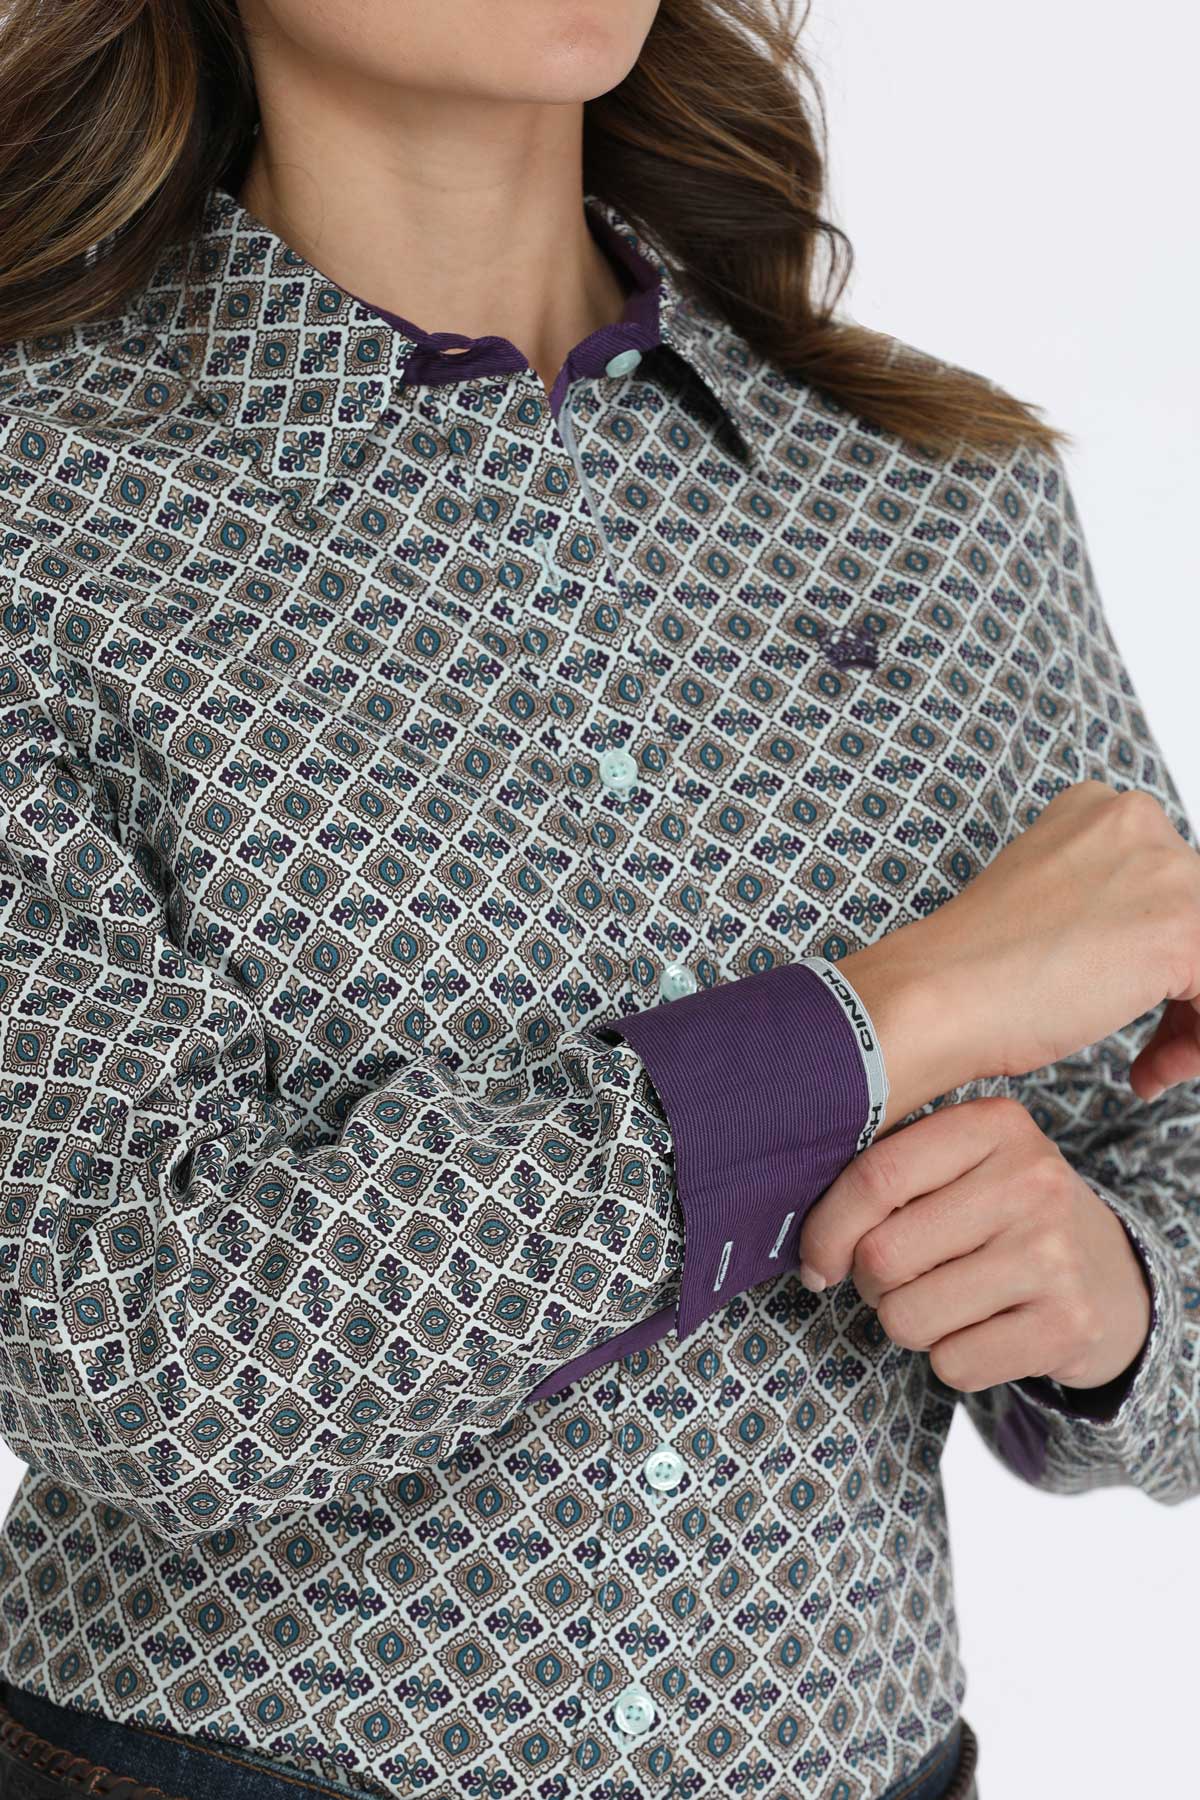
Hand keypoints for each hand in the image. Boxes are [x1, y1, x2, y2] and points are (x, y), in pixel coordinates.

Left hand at [797, 1095, 1152, 1395]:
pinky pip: (952, 1364)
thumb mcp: (963, 1166)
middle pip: (883, 1256)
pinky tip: (985, 1330)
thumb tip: (810, 1249)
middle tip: (900, 1279)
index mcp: (994, 1125)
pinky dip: (951, 1359)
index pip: (875, 1177)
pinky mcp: (1068, 1325)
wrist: (1113, 1276)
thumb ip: (890, 1176)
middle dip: (871, 1283)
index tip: (817, 1262)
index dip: (826, 1231)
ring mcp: (1054, 1254)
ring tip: (946, 1301)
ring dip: (908, 1324)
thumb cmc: (1005, 1216)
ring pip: (909, 1317)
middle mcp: (1031, 1181)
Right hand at [839, 782, 1199, 1131]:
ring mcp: (1164, 870)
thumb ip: (1109, 905)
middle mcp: (1139, 821)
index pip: (1170, 888)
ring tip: (1155, 1065)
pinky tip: (1150, 1073)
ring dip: (1193, 1023)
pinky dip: (1194, 1043)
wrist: (938, 993)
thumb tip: (1157, 953)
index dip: (1160, 954)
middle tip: (1154, 1050)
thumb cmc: (975, 966)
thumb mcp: (1054, 907)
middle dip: (1186, 990)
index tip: (1138, 999)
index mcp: (1101, 810)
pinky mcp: (1179, 927)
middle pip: (1196, 917)